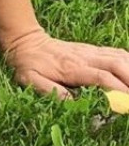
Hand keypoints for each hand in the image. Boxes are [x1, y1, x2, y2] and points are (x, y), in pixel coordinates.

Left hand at [3, 28, 128, 97]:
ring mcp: (91, 51)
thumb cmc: (28, 64)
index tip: (127, 103)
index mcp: (71, 67)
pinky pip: (118, 53)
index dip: (118, 89)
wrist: (26, 41)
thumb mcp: (29, 79)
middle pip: (117, 64)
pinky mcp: (94, 50)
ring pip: (121, 57)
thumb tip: (73, 103)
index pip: (101, 77)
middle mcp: (86, 57)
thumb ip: (48, 90)